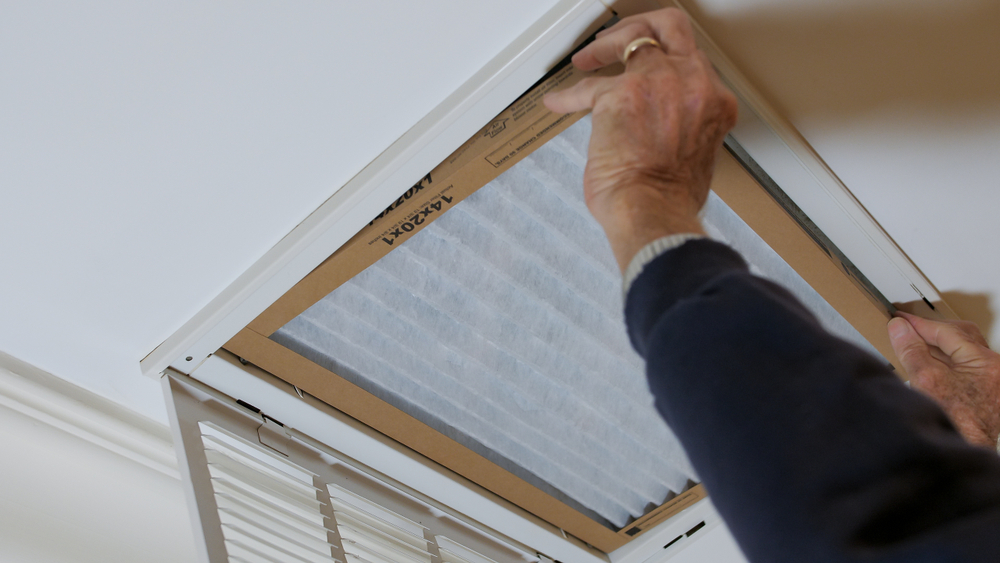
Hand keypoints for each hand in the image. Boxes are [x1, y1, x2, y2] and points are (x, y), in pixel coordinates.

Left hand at [543, 8, 737, 271]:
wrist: (653, 212)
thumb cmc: (670, 199)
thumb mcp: (696, 155)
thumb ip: (685, 127)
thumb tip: (662, 127)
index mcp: (714, 103)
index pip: (693, 65)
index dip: (666, 66)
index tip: (649, 71)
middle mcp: (692, 83)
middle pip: (671, 28)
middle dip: (642, 28)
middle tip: (621, 40)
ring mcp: (656, 83)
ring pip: (631, 39)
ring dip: (603, 47)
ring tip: (586, 59)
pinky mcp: (618, 94)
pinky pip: (587, 86)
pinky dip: (568, 95)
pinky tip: (558, 101)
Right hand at [888, 311, 999, 448]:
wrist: (963, 451)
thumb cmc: (953, 424)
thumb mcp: (925, 381)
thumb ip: (912, 351)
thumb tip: (900, 328)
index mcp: (987, 363)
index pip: (948, 332)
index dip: (920, 324)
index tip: (900, 319)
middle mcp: (995, 369)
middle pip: (960, 336)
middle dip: (932, 331)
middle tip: (908, 329)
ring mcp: (992, 380)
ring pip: (963, 349)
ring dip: (939, 345)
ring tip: (916, 345)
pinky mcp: (986, 390)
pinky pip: (965, 364)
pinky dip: (946, 359)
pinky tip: (930, 363)